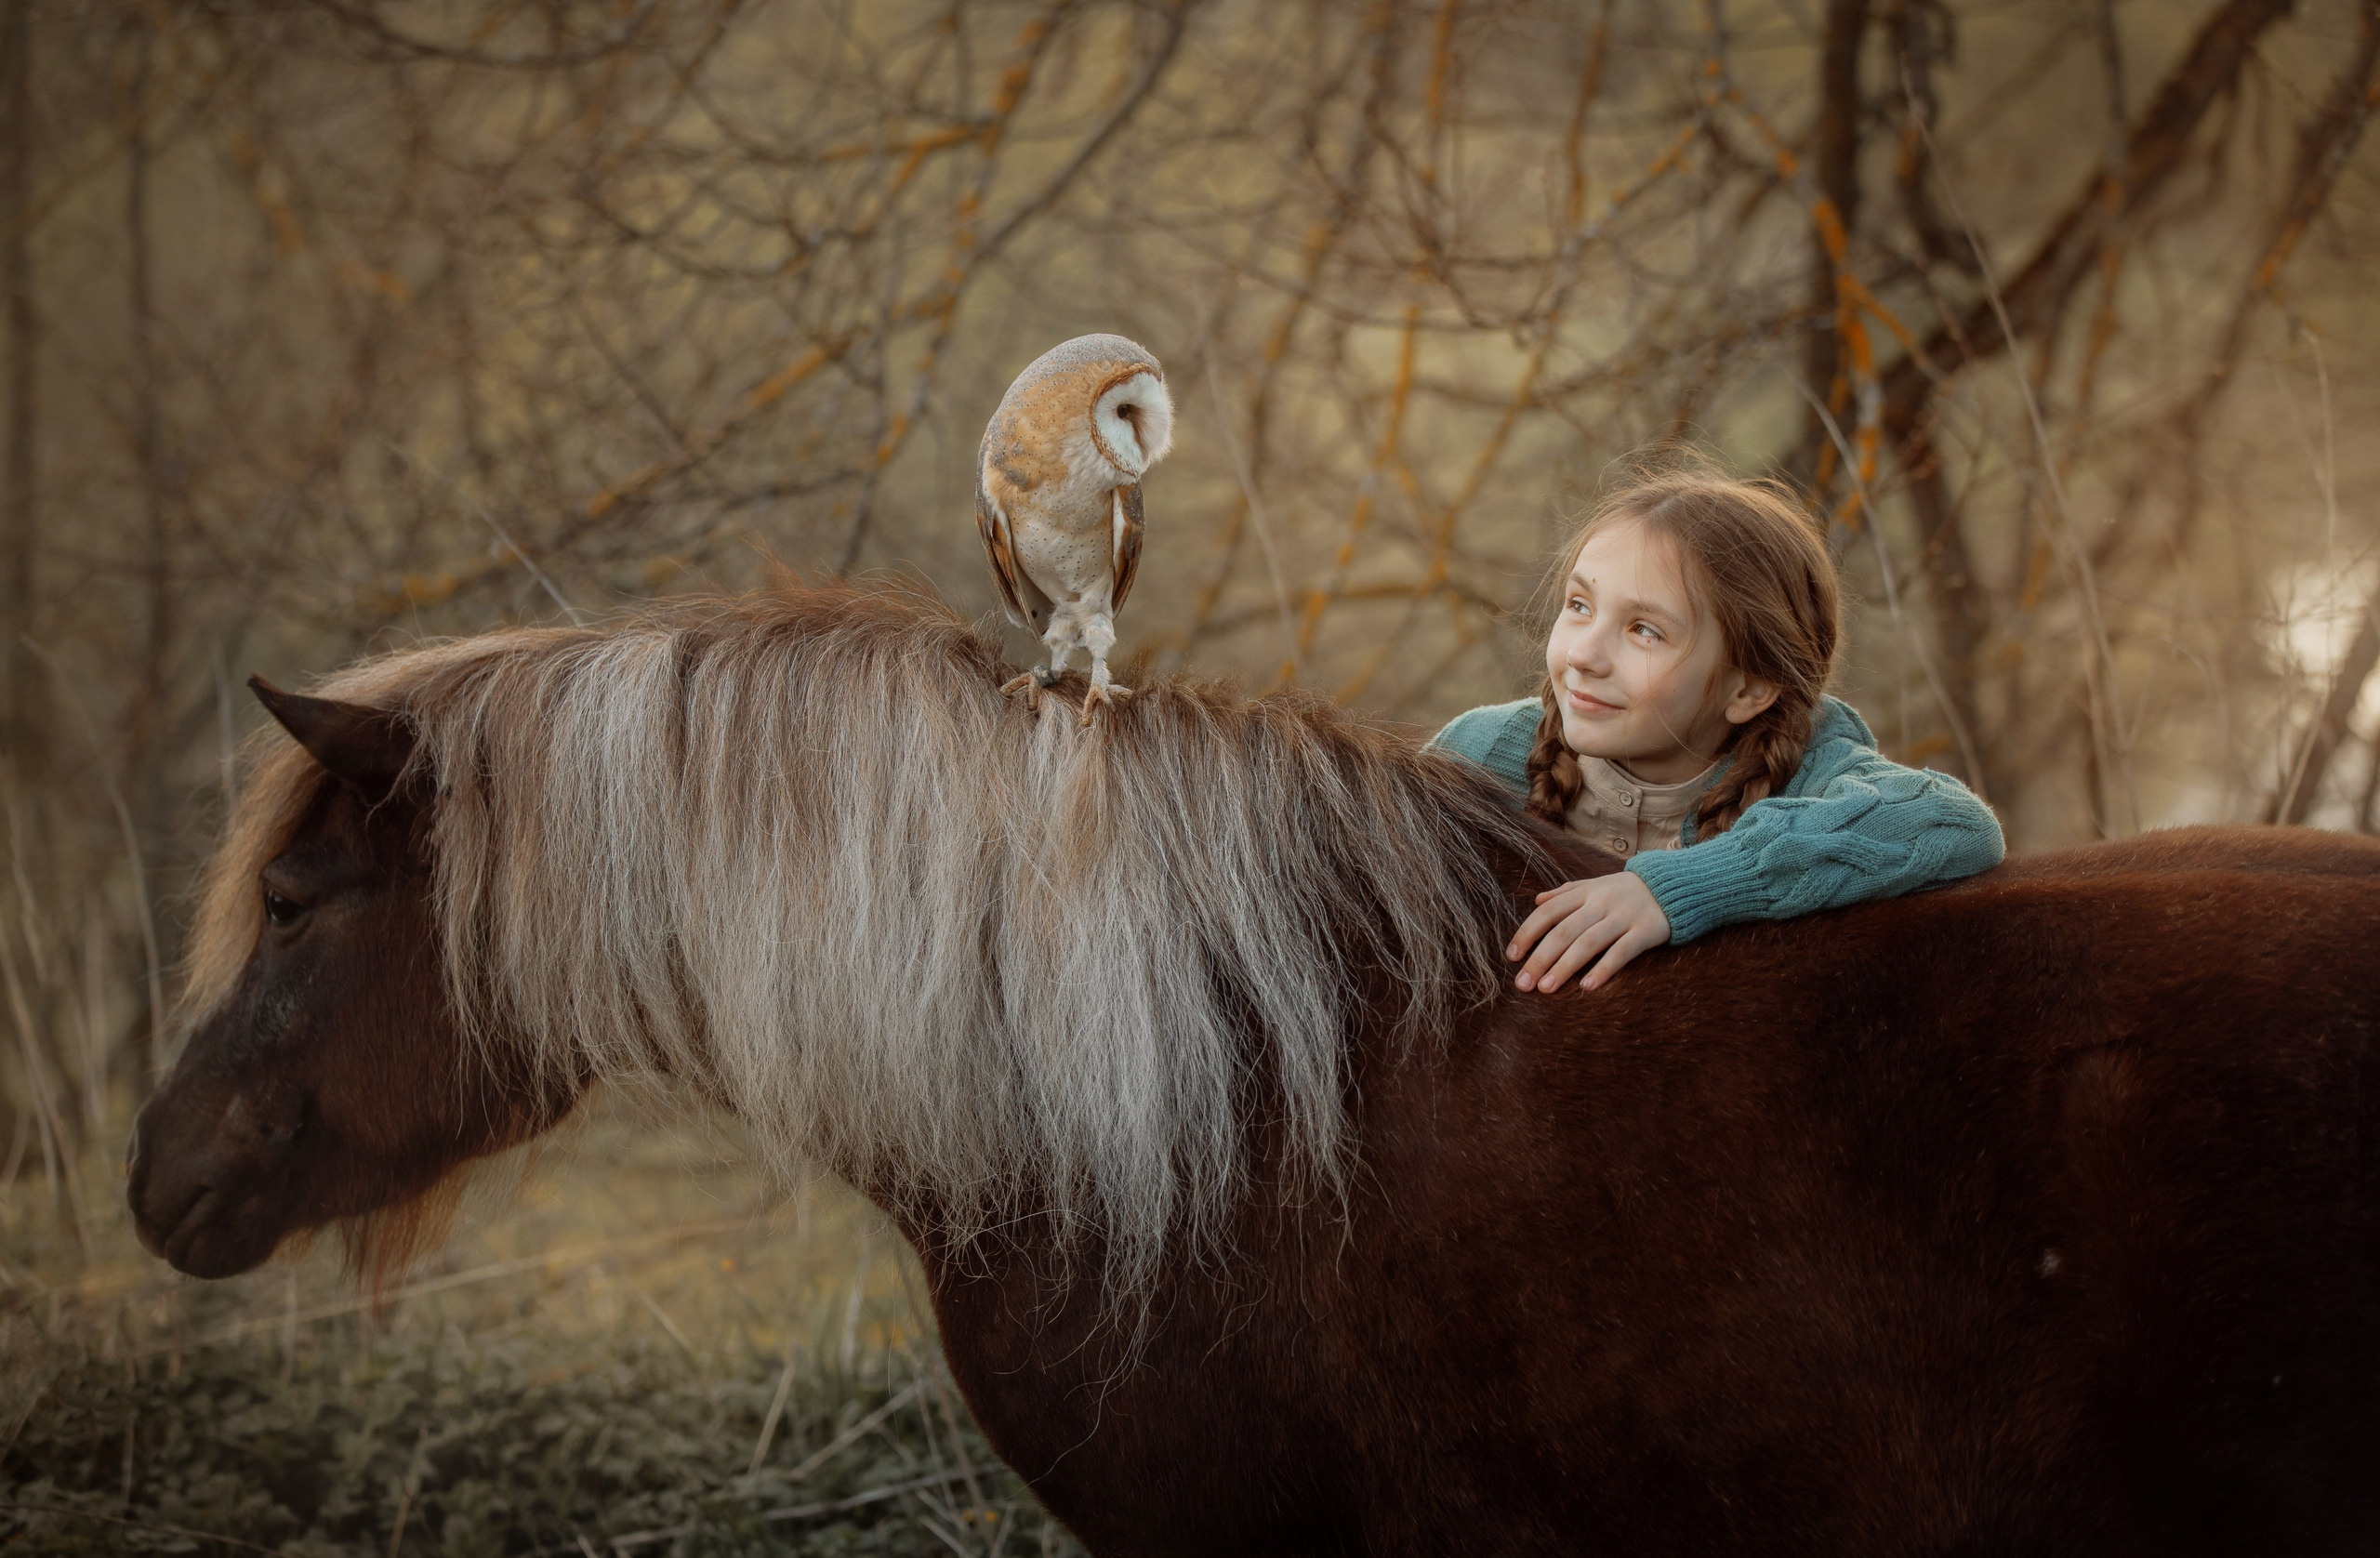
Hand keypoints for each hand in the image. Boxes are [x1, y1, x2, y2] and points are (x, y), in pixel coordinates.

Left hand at [1507, 871, 1670, 993]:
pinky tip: (1587, 987)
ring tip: (1547, 988)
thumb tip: (1537, 899)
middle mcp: (1601, 902)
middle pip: (1563, 931)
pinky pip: (1621, 952)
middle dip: (1540, 958)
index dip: (1527, 934)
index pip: (1548, 912)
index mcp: (1585, 892)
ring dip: (1565, 967)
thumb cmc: (1625, 891)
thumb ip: (1566, 892)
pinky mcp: (1646, 931)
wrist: (1673, 885)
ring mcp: (1623, 916)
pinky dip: (1604, 970)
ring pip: (1588, 942)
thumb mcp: (1595, 884)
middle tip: (1523, 984)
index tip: (1512, 957)